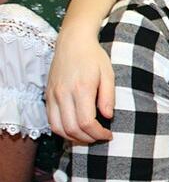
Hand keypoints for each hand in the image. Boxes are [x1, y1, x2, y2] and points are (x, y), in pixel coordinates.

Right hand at [46, 28, 114, 142]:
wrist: (73, 42)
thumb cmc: (94, 57)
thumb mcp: (108, 74)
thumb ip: (108, 96)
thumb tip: (108, 117)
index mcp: (81, 89)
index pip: (87, 122)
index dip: (98, 134)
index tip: (109, 134)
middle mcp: (63, 94)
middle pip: (72, 129)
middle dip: (88, 139)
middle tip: (100, 137)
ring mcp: (53, 96)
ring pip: (58, 128)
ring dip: (73, 138)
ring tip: (88, 137)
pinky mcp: (47, 96)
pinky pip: (51, 121)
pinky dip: (62, 130)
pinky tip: (75, 129)